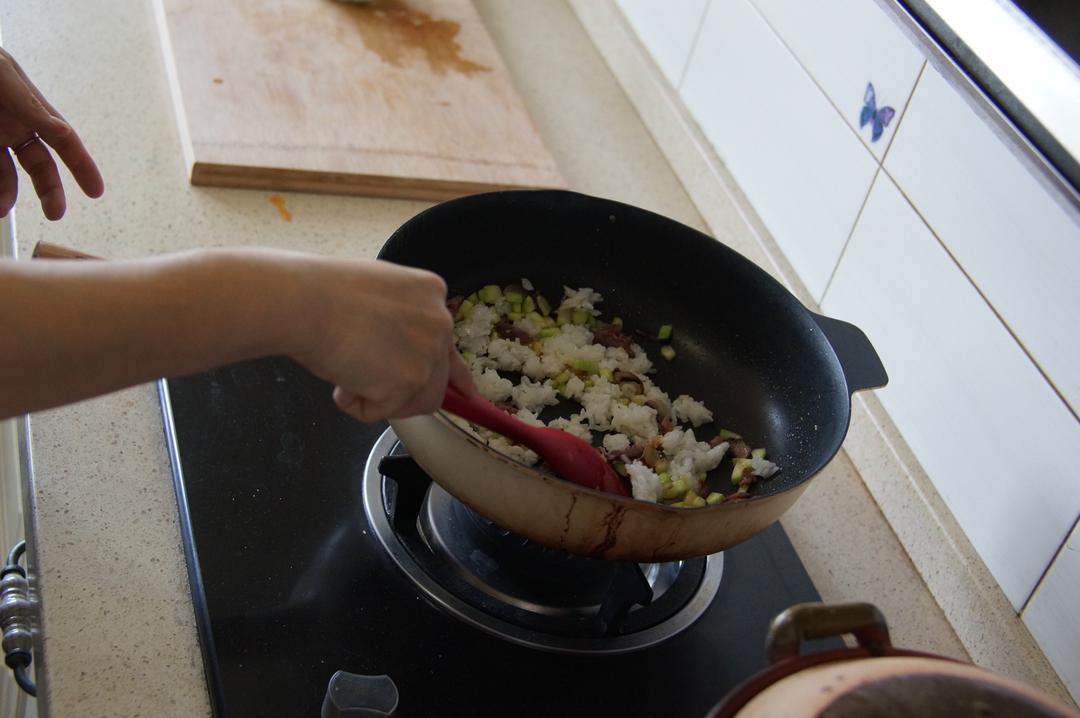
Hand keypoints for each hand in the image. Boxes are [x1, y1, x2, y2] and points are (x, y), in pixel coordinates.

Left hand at [0, 48, 103, 219]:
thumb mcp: (1, 75)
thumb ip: (30, 104)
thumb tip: (62, 132)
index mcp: (29, 110)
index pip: (63, 141)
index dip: (82, 166)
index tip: (95, 191)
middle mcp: (12, 127)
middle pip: (39, 166)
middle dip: (50, 192)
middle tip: (55, 213)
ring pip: (4, 177)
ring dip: (6, 195)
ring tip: (1, 209)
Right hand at [288, 256, 475, 422]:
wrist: (307, 302)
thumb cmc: (322, 293)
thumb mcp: (376, 293)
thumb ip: (398, 317)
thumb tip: (396, 350)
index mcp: (432, 294)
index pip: (448, 343)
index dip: (453, 373)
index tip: (466, 392)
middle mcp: (440, 323)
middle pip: (438, 378)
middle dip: (405, 390)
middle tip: (372, 387)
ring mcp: (427, 355)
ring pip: (419, 402)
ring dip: (383, 400)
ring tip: (350, 378)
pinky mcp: (408, 384)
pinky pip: (383, 412)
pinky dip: (357, 405)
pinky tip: (341, 380)